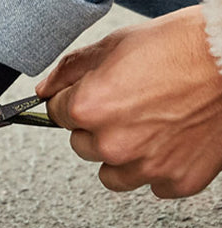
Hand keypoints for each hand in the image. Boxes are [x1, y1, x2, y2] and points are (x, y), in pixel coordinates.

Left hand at [35, 7, 221, 196]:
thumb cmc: (182, 46)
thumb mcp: (116, 43)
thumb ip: (71, 69)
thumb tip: (44, 90)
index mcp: (89, 108)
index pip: (57, 114)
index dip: (76, 100)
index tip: (96, 93)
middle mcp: (113, 144)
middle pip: (82, 145)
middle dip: (98, 128)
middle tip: (131, 105)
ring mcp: (146, 167)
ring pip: (112, 174)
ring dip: (123, 155)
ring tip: (151, 125)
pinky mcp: (177, 181)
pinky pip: (153, 184)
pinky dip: (160, 166)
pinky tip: (174, 139)